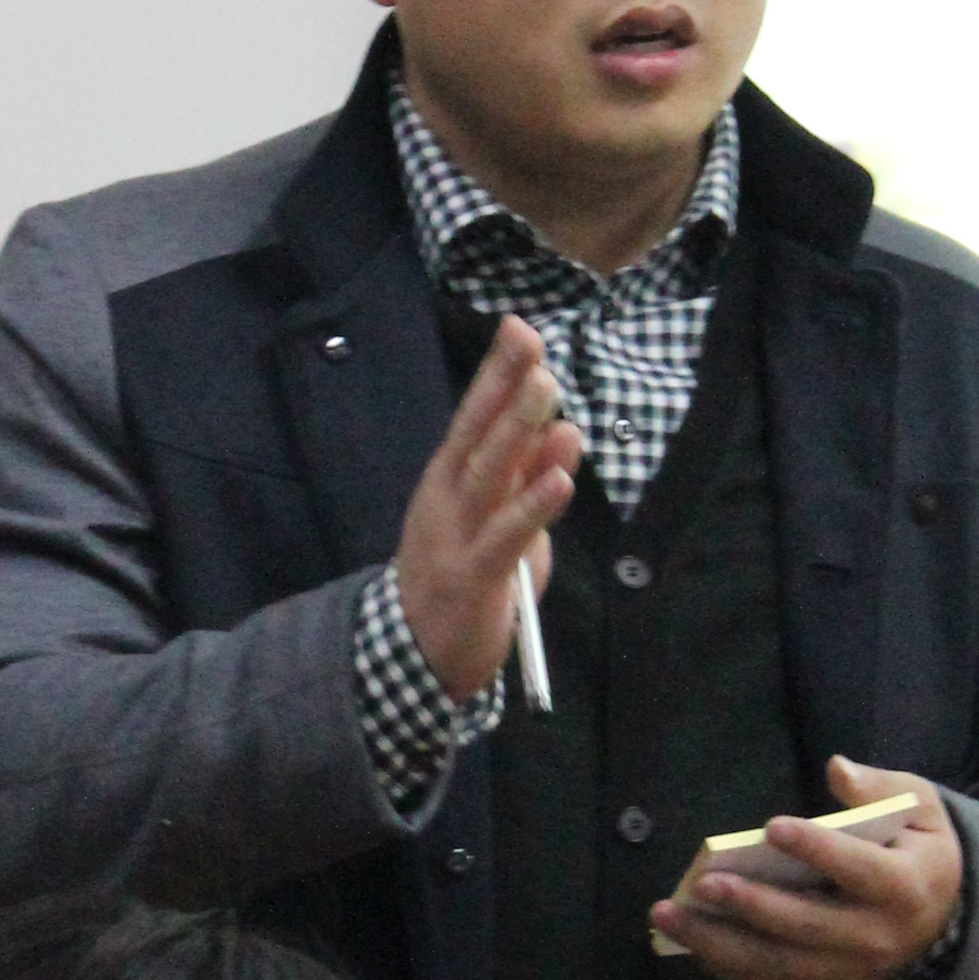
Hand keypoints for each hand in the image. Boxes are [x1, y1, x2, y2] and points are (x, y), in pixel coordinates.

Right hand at [393, 313, 581, 705]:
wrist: (413, 654)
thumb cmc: (463, 575)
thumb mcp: (499, 519)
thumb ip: (528, 478)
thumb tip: (565, 428)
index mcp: (448, 477)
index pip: (473, 415)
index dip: (495, 372)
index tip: (517, 325)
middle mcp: (446, 496)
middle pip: (476, 432)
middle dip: (504, 384)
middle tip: (529, 338)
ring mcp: (455, 534)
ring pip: (488, 474)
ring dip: (519, 430)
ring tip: (547, 390)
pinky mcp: (473, 576)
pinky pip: (507, 536)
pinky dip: (534, 505)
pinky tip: (560, 478)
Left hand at [651, 752, 963, 979]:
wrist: (940, 917)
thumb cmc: (917, 848)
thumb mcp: (919, 807)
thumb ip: (879, 787)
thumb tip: (838, 769)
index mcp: (907, 888)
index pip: (859, 869)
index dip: (817, 850)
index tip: (770, 827)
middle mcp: (878, 939)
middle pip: (808, 926)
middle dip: (752, 905)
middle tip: (703, 883)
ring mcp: (850, 972)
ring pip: (779, 964)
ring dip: (719, 943)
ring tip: (670, 916)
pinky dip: (727, 967)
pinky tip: (689, 942)